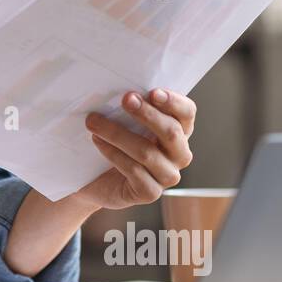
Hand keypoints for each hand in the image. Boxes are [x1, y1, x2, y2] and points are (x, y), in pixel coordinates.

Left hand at [76, 88, 195, 209]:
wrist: (95, 179)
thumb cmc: (114, 143)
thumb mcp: (125, 122)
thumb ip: (131, 108)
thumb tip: (121, 89)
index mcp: (179, 132)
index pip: (187, 113)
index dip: (173, 102)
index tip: (153, 92)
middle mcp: (179, 154)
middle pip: (171, 132)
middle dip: (147, 114)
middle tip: (125, 99)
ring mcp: (167, 176)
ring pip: (147, 152)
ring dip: (118, 133)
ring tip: (94, 122)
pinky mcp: (150, 193)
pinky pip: (133, 170)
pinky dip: (113, 153)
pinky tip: (97, 142)